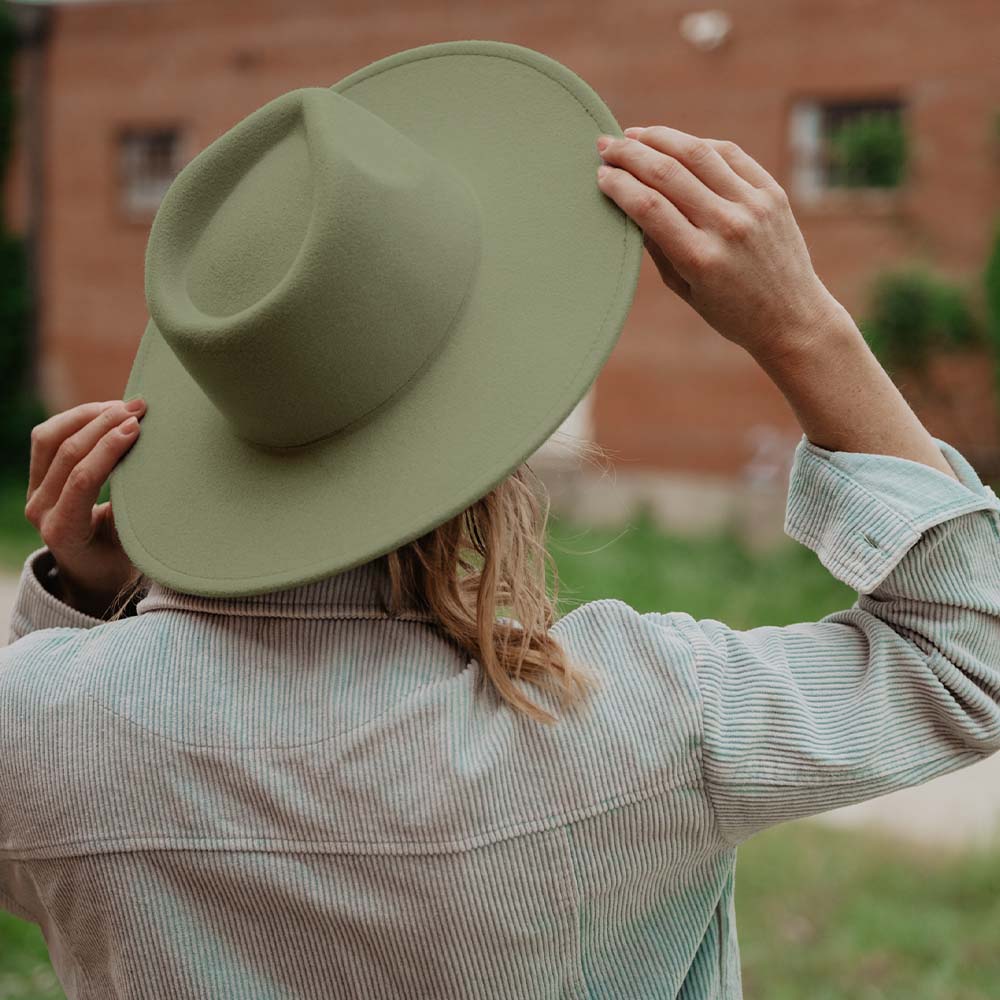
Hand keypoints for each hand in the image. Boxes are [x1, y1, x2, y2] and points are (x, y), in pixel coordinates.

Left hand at [23, 398, 146, 616]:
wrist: (88, 573)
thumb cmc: (118, 561)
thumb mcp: (131, 547)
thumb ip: (130, 512)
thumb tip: (146, 469)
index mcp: (64, 531)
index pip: (82, 479)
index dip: (109, 448)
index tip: (137, 428)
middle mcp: (41, 509)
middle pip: (66, 452)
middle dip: (103, 423)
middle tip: (138, 408)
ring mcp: (34, 491)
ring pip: (49, 437)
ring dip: (86, 415)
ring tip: (121, 406)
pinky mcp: (36, 477)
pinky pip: (47, 438)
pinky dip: (76, 418)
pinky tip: (104, 412)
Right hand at [595, 125, 848, 364]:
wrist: (792, 317)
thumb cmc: (730, 312)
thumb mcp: (684, 289)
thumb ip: (656, 247)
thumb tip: (627, 204)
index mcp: (700, 259)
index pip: (648, 206)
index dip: (619, 184)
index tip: (600, 174)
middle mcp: (728, 227)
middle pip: (668, 173)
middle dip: (630, 154)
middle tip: (605, 145)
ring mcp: (753, 206)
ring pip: (698, 153)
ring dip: (660, 138)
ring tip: (635, 135)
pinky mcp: (772, 193)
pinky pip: (729, 155)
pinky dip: (698, 145)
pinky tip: (676, 142)